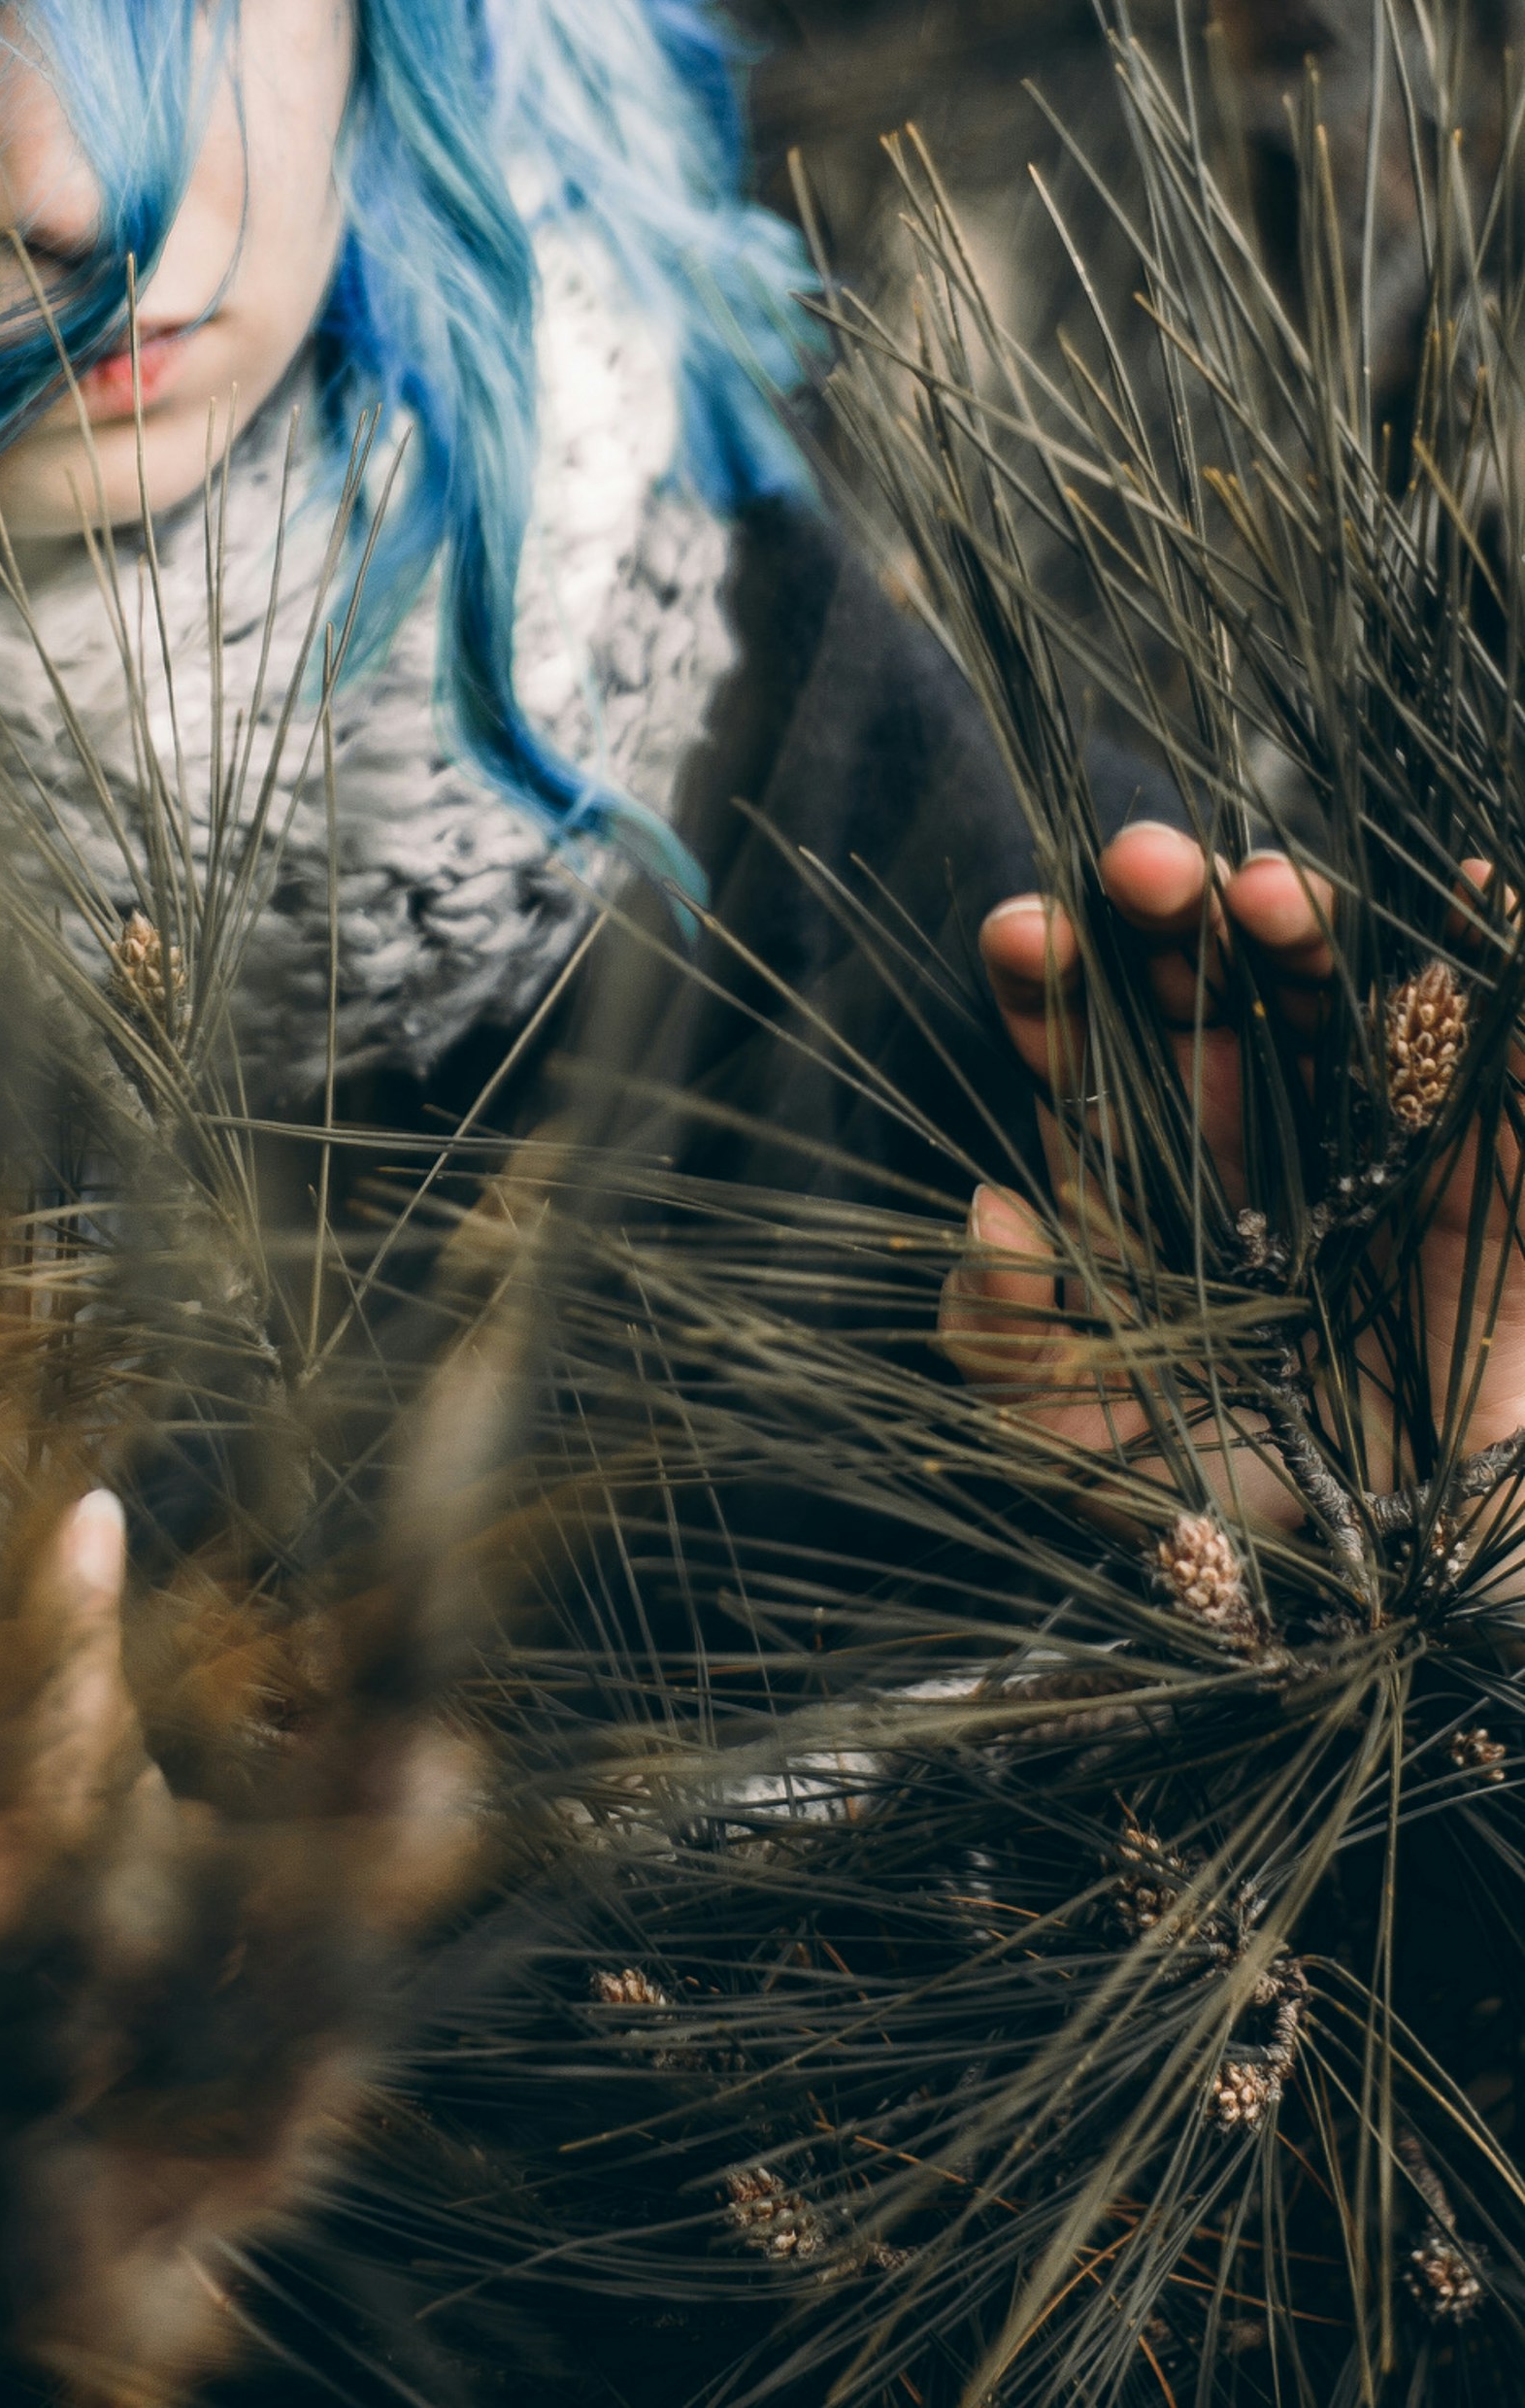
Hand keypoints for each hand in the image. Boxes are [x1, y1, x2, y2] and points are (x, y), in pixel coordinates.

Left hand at [942, 823, 1524, 1528]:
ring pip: (1333, 989)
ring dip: (1301, 918)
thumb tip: (987, 1217)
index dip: (1050, 979)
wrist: (1400, 1590)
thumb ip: (1002, 1345)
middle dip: (1169, 910)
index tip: (1027, 938)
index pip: (1080, 1045)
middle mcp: (1253, 1132)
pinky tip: (1474, 889)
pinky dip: (1488, 951)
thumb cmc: (1230, 1518)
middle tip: (1148, 870)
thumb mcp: (1078, 1450)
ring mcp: (1374, 1135)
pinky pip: (1495, 1044)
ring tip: (1272, 893)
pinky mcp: (1493, 1161)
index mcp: (1143, 1178)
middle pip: (1201, 982)